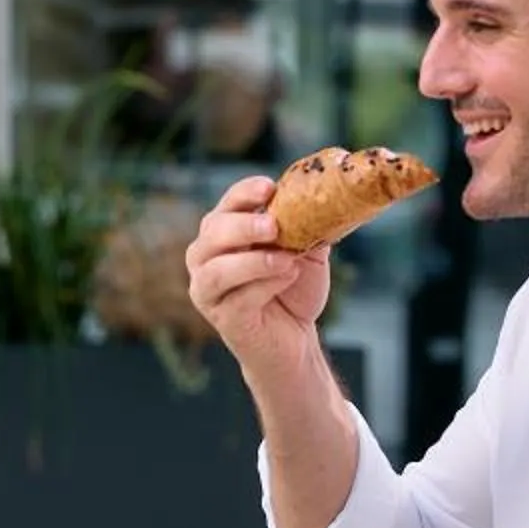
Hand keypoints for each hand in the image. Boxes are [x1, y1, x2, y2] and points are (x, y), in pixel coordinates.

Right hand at [185, 176, 332, 380]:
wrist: (295, 340)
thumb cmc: (294, 290)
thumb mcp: (305, 251)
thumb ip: (306, 227)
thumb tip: (322, 199)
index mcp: (223, 234)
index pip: (226, 205)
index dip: (243, 193)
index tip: (269, 188)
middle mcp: (206, 259)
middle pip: (212, 232)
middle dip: (243, 226)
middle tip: (274, 227)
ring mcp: (208, 290)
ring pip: (218, 269)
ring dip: (254, 261)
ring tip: (287, 260)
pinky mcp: (222, 319)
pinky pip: (237, 300)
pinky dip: (264, 287)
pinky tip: (286, 279)